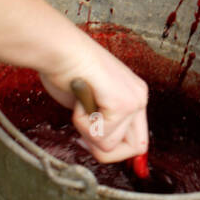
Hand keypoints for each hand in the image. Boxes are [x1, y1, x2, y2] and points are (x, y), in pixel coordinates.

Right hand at [41, 39, 148, 163]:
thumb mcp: (91, 102)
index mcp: (135, 96)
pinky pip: (99, 134)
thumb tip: (103, 149)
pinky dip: (82, 123)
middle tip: (83, 126)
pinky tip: (80, 100)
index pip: (138, 141)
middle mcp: (139, 98)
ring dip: (86, 130)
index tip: (88, 140)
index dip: (113, 150)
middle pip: (133, 149)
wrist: (60, 50)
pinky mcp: (122, 104)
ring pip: (109, 145)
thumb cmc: (68, 71)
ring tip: (81, 103)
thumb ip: (103, 122)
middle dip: (102, 146)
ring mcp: (134, 101)